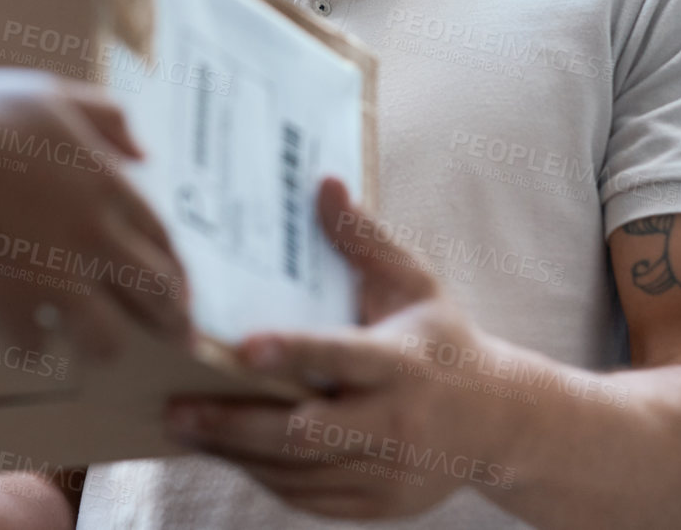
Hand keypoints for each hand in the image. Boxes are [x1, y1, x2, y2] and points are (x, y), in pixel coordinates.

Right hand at [0, 67, 190, 359]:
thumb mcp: (49, 95)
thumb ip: (103, 117)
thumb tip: (142, 152)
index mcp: (104, 183)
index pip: (160, 234)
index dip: (176, 265)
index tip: (181, 286)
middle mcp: (92, 235)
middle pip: (153, 290)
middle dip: (170, 318)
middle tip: (175, 336)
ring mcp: (54, 274)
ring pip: (106, 335)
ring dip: (103, 344)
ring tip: (94, 348)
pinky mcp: (10, 303)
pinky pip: (33, 345)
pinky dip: (29, 347)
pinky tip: (22, 342)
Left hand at [164, 178, 505, 520]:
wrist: (504, 426)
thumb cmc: (444, 341)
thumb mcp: (415, 285)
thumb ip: (364, 240)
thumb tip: (323, 183)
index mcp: (404, 365)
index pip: (342, 357)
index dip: (294, 353)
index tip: (242, 346)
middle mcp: (396, 423)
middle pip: (308, 433)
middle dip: (237, 424)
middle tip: (176, 408)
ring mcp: (389, 472)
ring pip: (301, 473)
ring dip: (238, 453)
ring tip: (184, 426)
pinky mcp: (379, 505)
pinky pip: (310, 499)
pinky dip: (266, 478)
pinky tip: (227, 452)